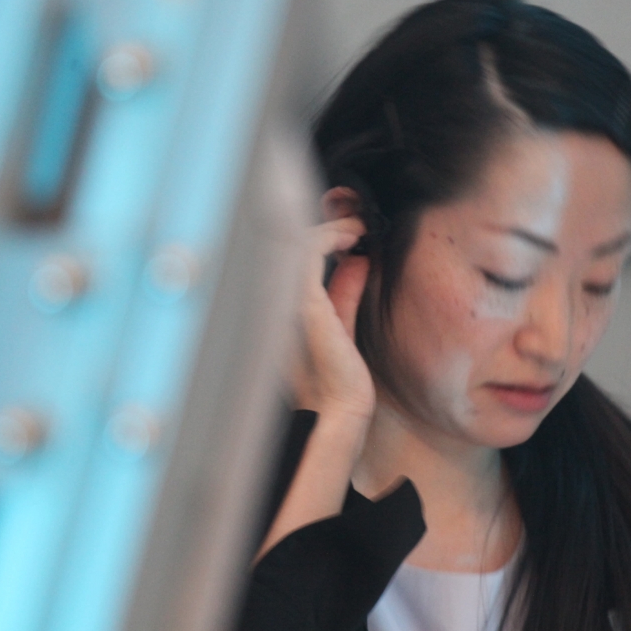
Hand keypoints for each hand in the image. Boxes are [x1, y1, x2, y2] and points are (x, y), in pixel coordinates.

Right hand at [290, 192, 374, 422]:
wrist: (342, 409)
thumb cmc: (341, 376)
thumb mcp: (341, 322)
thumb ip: (344, 291)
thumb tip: (356, 260)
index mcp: (277, 309)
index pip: (286, 258)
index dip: (317, 235)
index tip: (348, 230)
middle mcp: (274, 303)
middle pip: (286, 245)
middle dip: (321, 225)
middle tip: (352, 221)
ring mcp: (283, 302)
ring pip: (294, 242)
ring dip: (328, 228)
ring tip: (355, 227)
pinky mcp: (302, 303)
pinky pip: (307, 253)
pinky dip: (330, 236)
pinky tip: (351, 237)